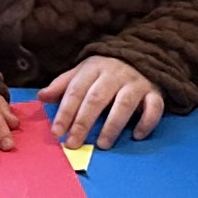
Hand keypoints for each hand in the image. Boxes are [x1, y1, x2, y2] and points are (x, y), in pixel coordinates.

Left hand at [42, 53, 169, 148]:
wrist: (144, 53)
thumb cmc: (107, 70)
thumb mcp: (84, 72)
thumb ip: (63, 85)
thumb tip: (41, 97)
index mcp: (94, 68)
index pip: (76, 91)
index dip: (65, 112)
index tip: (57, 132)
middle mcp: (115, 74)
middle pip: (97, 98)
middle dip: (83, 122)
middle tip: (73, 143)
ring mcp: (136, 83)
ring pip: (124, 104)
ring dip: (112, 126)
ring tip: (102, 144)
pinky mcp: (155, 92)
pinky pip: (154, 108)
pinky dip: (146, 122)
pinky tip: (136, 135)